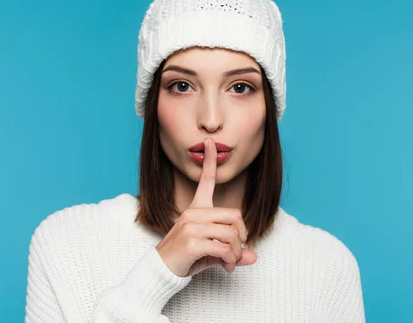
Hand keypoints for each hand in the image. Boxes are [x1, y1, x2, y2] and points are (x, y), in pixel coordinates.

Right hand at [155, 138, 257, 276]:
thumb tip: (252, 257)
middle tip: (236, 251)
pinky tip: (226, 267)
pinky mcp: (192, 242)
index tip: (210, 142)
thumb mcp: (211, 252)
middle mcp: (193, 213)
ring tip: (230, 262)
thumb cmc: (186, 258)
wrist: (160, 270)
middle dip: (241, 236)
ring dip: (236, 252)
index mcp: (196, 209)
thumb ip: (232, 251)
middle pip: (234, 216)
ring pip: (232, 234)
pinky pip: (224, 248)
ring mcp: (192, 226)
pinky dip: (230, 260)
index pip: (205, 180)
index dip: (210, 161)